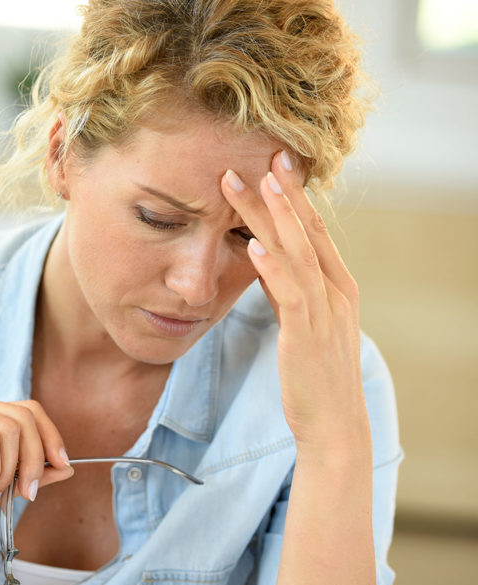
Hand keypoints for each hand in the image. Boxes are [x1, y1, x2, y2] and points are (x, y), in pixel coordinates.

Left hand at [221, 151, 369, 451]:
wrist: (333, 424)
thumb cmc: (313, 374)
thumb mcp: (299, 320)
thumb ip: (284, 286)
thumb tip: (261, 254)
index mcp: (335, 285)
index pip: (312, 231)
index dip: (295, 196)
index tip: (274, 163)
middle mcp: (334, 291)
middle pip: (305, 232)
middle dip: (284, 193)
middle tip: (262, 156)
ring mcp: (323, 311)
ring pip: (298, 253)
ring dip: (276, 216)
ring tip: (257, 183)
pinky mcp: (305, 334)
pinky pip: (290, 293)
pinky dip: (272, 267)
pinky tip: (253, 245)